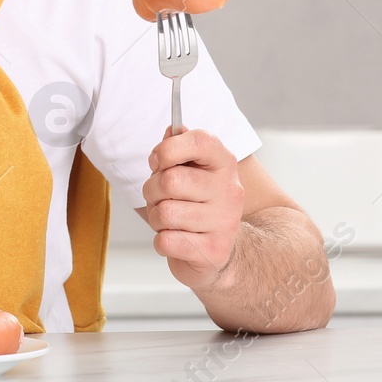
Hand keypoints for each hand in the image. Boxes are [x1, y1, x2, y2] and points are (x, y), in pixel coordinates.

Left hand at [141, 126, 244, 290]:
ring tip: (170, 219)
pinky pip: (166, 241)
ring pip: (165, 213)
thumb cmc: (196, 204)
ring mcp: (225, 222)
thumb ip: (178, 148)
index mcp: (223, 163)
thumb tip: (171, 129)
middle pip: (170, 181)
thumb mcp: (189, 171)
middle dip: (152, 190)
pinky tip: (176, 238)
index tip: (157, 161)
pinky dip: (162, 241)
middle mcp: (230, 190)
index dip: (168, 149)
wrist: (217, 250)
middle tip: (160, 197)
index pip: (199, 141)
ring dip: (156, 218)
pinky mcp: (214, 251)